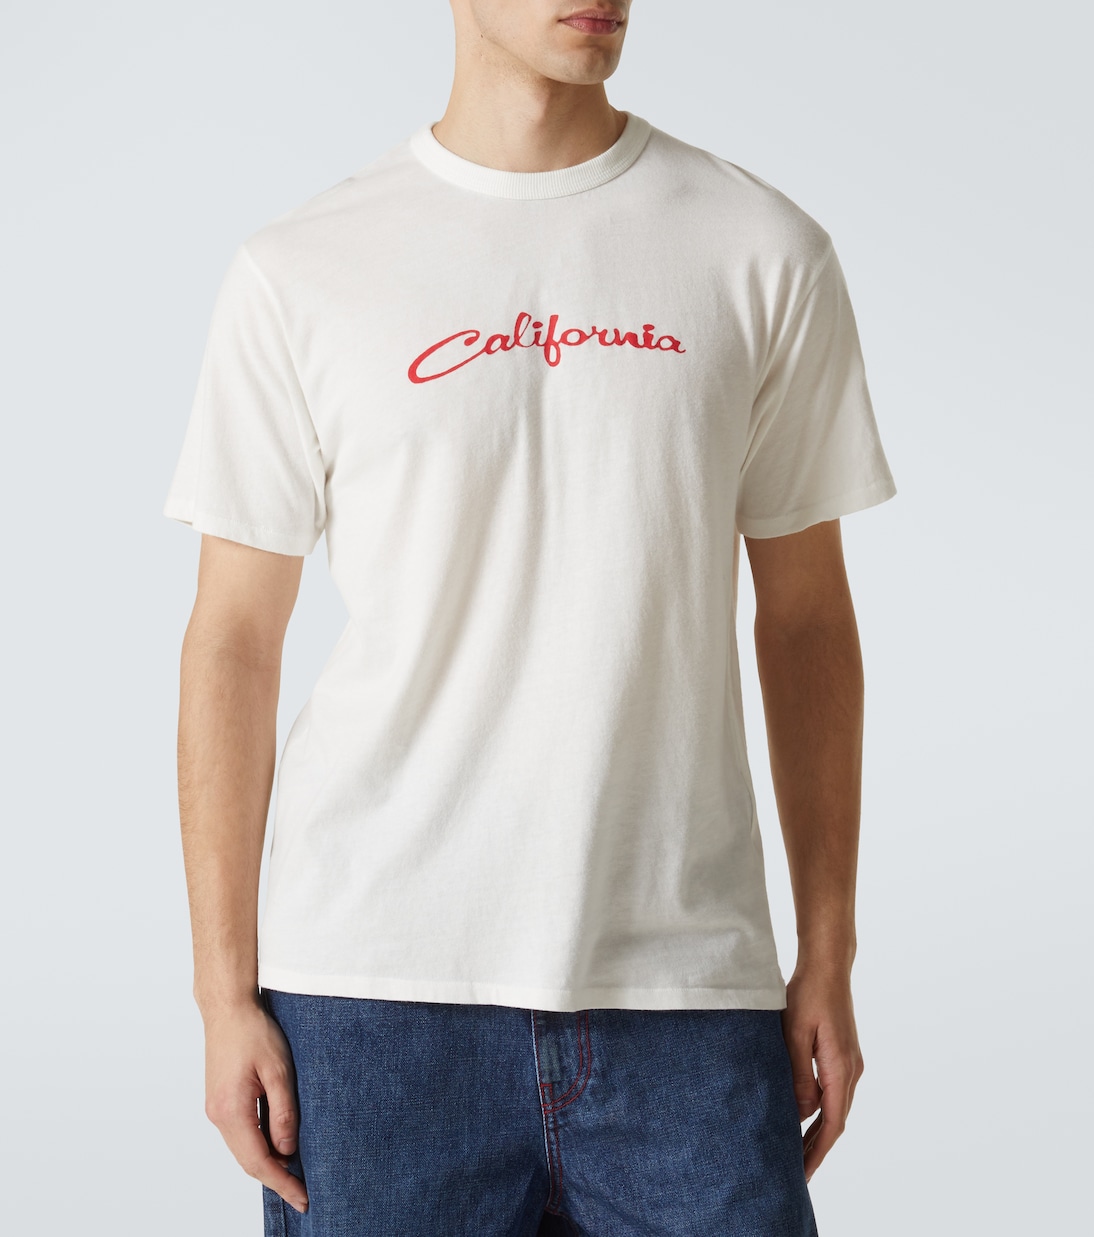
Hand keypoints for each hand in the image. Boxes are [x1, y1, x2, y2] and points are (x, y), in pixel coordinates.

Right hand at [201, 996, 309, 1213]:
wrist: (227, 1009)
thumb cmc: (254, 1032)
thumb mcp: (279, 1070)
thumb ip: (284, 1112)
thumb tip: (288, 1150)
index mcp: (232, 1110)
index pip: (259, 1160)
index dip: (282, 1182)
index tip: (303, 1197)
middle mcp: (218, 1116)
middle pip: (248, 1161)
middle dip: (276, 1179)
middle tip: (303, 1193)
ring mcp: (216, 1109)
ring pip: (242, 1150)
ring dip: (266, 1163)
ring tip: (295, 1174)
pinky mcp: (219, 1101)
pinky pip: (239, 1135)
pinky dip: (257, 1146)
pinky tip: (276, 1146)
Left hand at [780, 967, 864, 1182]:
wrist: (828, 967)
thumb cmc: (808, 994)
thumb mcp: (795, 1033)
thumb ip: (797, 1074)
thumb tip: (800, 1113)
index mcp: (841, 1067)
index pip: (832, 1122)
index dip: (818, 1150)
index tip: (803, 1173)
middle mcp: (851, 1070)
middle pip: (836, 1121)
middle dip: (817, 1148)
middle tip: (796, 1174)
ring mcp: (849, 1063)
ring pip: (835, 1108)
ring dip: (818, 1131)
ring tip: (796, 1152)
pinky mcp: (843, 1055)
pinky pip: (833, 1092)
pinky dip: (820, 1111)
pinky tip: (804, 1117)